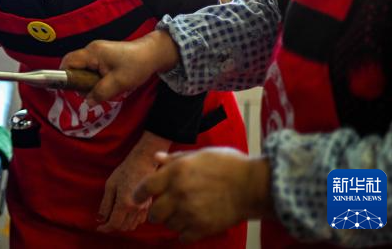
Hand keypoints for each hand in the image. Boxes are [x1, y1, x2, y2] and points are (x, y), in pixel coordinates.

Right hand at [62, 29, 179, 105]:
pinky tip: (106, 85)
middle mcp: (92, 50)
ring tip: (100, 90)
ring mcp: (98, 52)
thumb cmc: (135, 66)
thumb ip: (100, 93)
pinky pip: (92, 68)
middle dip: (79, 81)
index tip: (70, 90)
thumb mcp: (118, 83)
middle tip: (89, 94)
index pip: (68, 62)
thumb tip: (87, 102)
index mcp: (92, 53)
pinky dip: (96, 78)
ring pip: (84, 68)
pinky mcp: (104, 56)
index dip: (64, 76)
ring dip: (89, 81)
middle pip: (75, 66)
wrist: (153, 54)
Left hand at [96, 132, 167, 232]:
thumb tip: (100, 219)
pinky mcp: (149, 206)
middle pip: (123, 227)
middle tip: (105, 220)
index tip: (98, 228)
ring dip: (122, 225)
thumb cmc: (124, 171)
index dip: (105, 228)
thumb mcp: (110, 185)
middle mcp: (136, 208)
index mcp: (125, 203)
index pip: (114, 224)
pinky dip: (131, 221)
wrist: (143, 162)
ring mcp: (144, 208)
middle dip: (113, 226)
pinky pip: (139, 221)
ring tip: (114, 216)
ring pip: (132, 226)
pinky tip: (125, 213)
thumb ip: (105, 204)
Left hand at [133, 148, 271, 242]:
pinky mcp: (203, 228)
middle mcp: (179, 194)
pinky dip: (184, 232)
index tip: (138, 197)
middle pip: (154, 212)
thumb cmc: (228, 165)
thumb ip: (175, 159)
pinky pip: (183, 237)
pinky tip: (191, 224)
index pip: (145, 187)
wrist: (253, 186)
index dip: (138, 194)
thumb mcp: (199, 154)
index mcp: (176, 173)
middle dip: (156, 211)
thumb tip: (155, 158)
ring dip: (171, 221)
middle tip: (162, 208)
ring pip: (168, 225)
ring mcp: (190, 213)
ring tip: (181, 214)